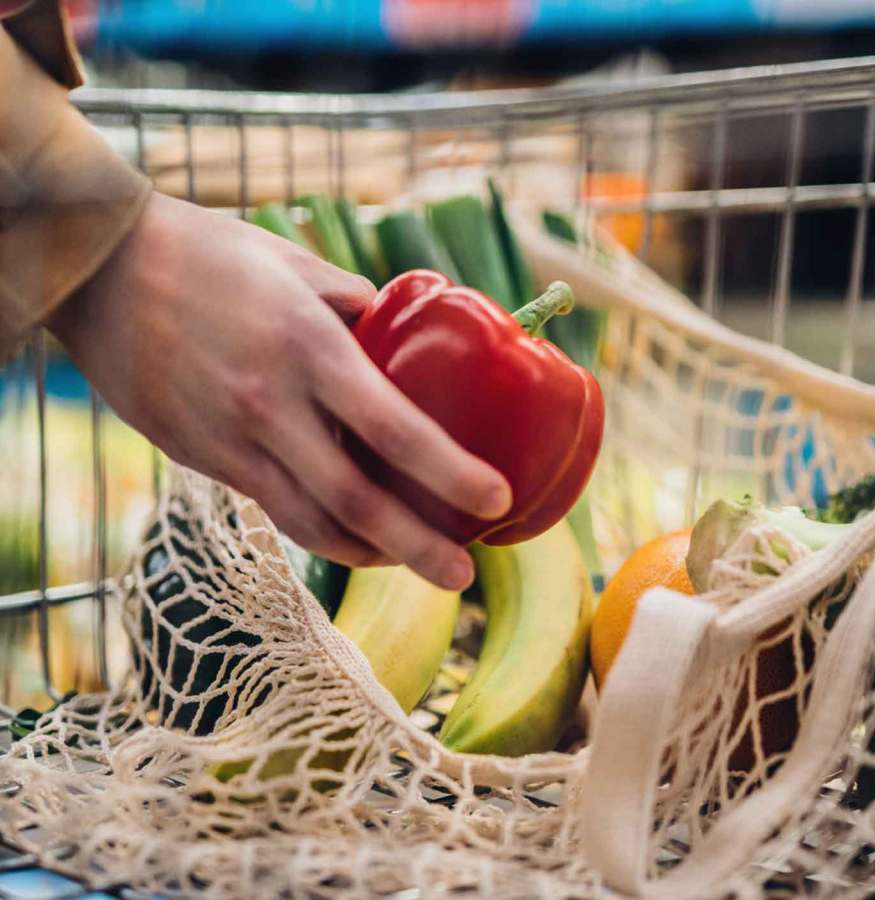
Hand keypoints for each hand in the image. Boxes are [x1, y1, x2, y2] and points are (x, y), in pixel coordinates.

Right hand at [48, 192, 510, 589]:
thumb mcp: (298, 264)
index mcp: (308, 347)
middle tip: (463, 577)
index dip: (450, 473)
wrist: (102, 270)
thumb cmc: (212, 254)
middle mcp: (272, 404)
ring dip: (371, 554)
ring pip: (312, 522)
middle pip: (357, 500)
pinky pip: (274, 508)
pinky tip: (356, 538)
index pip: (394, 429)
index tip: (495, 498)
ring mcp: (232, 439)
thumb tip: (408, 334)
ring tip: (416, 564)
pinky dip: (322, 530)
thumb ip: (358, 305)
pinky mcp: (202, 457)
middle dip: (419, 547)